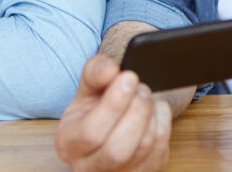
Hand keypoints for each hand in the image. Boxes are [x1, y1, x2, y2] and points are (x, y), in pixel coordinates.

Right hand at [54, 54, 171, 170]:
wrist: (108, 128)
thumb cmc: (94, 109)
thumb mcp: (86, 88)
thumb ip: (94, 73)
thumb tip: (111, 69)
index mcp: (69, 143)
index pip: (91, 132)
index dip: (114, 104)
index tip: (129, 77)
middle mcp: (90, 167)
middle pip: (118, 148)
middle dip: (136, 111)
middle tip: (141, 87)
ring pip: (143, 148)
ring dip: (151, 114)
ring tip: (145, 95)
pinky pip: (160, 151)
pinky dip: (163, 124)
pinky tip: (153, 111)